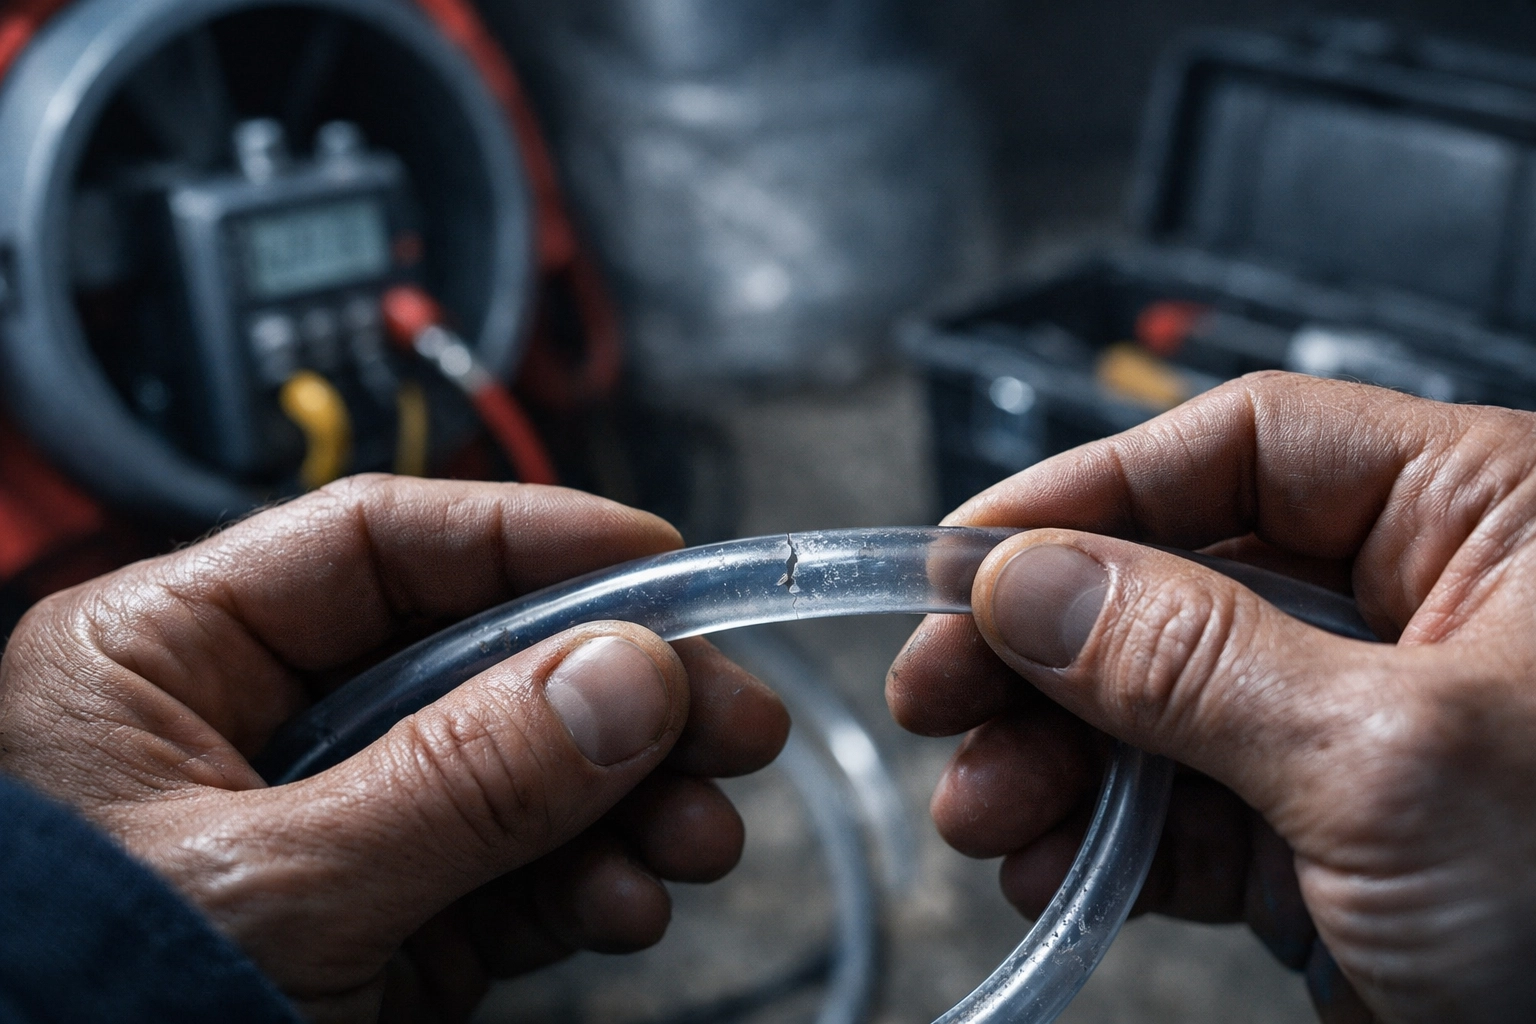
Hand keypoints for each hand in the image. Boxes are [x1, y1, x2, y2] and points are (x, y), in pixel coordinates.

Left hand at [0, 476, 788, 1022]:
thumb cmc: (78, 1015)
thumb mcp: (279, 889)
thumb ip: (463, 778)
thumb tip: (633, 675)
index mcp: (168, 658)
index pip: (379, 545)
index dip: (533, 540)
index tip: (663, 558)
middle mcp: (255, 728)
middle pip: (477, 661)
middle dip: (616, 697)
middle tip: (732, 720)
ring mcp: (331, 831)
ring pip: (514, 774)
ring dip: (624, 805)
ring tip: (700, 839)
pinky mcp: (384, 923)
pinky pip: (509, 876)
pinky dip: (584, 887)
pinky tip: (629, 903)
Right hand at [889, 373, 1535, 1022]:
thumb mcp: (1388, 763)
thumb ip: (1188, 660)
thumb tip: (1026, 583)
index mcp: (1483, 520)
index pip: (1244, 448)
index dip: (1089, 492)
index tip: (967, 555)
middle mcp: (1420, 607)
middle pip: (1178, 580)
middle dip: (1048, 649)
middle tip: (939, 692)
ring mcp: (1369, 729)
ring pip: (1167, 704)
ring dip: (1057, 757)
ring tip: (984, 809)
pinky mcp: (1339, 836)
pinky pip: (1194, 808)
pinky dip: (1112, 838)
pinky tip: (1050, 863)